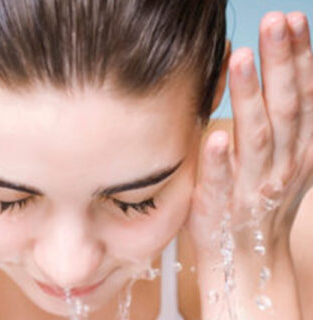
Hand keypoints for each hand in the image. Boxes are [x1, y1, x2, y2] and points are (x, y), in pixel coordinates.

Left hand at [186, 11, 311, 318]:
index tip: (293, 20)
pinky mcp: (220, 207)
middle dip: (282, 63)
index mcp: (298, 149)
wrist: (247, 256)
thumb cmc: (258, 198)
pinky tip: (214, 138)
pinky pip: (220, 183)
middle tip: (275, 22)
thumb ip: (276, 118)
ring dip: (250, 97)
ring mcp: (253, 188)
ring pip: (256, 138)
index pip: (304, 96)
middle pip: (286, 108)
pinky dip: (219, 162)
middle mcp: (283, 165)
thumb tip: (268, 68)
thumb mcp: (281, 157)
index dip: (301, 57)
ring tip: (241, 59)